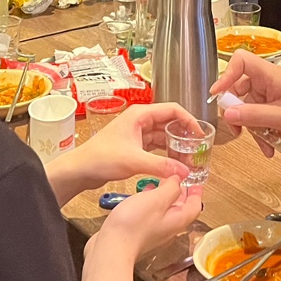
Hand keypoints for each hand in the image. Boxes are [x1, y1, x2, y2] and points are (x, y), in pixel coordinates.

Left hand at [56, 103, 192, 200]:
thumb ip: (162, 165)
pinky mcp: (133, 145)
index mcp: (139, 115)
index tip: (200, 134)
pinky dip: (166, 153)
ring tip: (189, 159)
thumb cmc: (100, 158)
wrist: (80, 169)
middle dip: (184, 135)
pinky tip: (174, 163)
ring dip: (175, 145)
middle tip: (197, 149)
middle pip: (169, 122)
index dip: (189, 120)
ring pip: (163, 135)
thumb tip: (185, 171)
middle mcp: (139, 120)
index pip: (172, 109)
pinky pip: (155, 146)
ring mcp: (136, 133)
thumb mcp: (134, 161)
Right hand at [94, 176, 202, 260]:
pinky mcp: (140, 235)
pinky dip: (152, 204)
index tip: (197, 183)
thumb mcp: (156, 199)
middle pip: (181, 210)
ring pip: (166, 213)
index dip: (197, 193)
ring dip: (165, 198)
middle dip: (181, 194)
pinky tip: (141, 198)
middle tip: (179, 181)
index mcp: (177, 221)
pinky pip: (152, 217)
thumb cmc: (133, 226)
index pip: (195, 206)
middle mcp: (168, 230)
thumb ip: (170, 188)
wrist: (112, 248)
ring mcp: (154, 234)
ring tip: (160, 185)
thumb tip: (178, 180)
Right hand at [209, 51, 280, 139]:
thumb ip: (253, 116)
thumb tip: (227, 115)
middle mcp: (264, 79)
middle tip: (237, 131)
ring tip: (263, 145)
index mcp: (267, 74)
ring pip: (248, 106)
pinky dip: (262, 128)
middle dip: (236, 112)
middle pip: (238, 89)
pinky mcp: (273, 101)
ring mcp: (268, 91)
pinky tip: (269, 145)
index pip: (240, 61)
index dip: (225, 75)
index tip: (218, 95)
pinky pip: (259, 113)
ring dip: (252, 127)